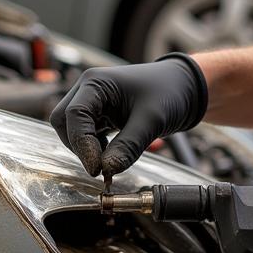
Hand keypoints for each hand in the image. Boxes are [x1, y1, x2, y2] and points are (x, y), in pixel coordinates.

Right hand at [49, 53, 207, 177]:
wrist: (187, 88)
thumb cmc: (171, 92)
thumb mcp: (152, 120)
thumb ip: (128, 146)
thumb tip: (106, 170)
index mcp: (96, 83)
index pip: (75, 115)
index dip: (82, 144)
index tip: (97, 168)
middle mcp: (90, 90)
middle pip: (65, 121)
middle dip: (78, 146)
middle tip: (100, 165)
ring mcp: (95, 102)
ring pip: (73, 130)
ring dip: (87, 148)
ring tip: (112, 158)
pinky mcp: (102, 115)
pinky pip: (88, 134)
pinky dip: (96, 148)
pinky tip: (115, 153)